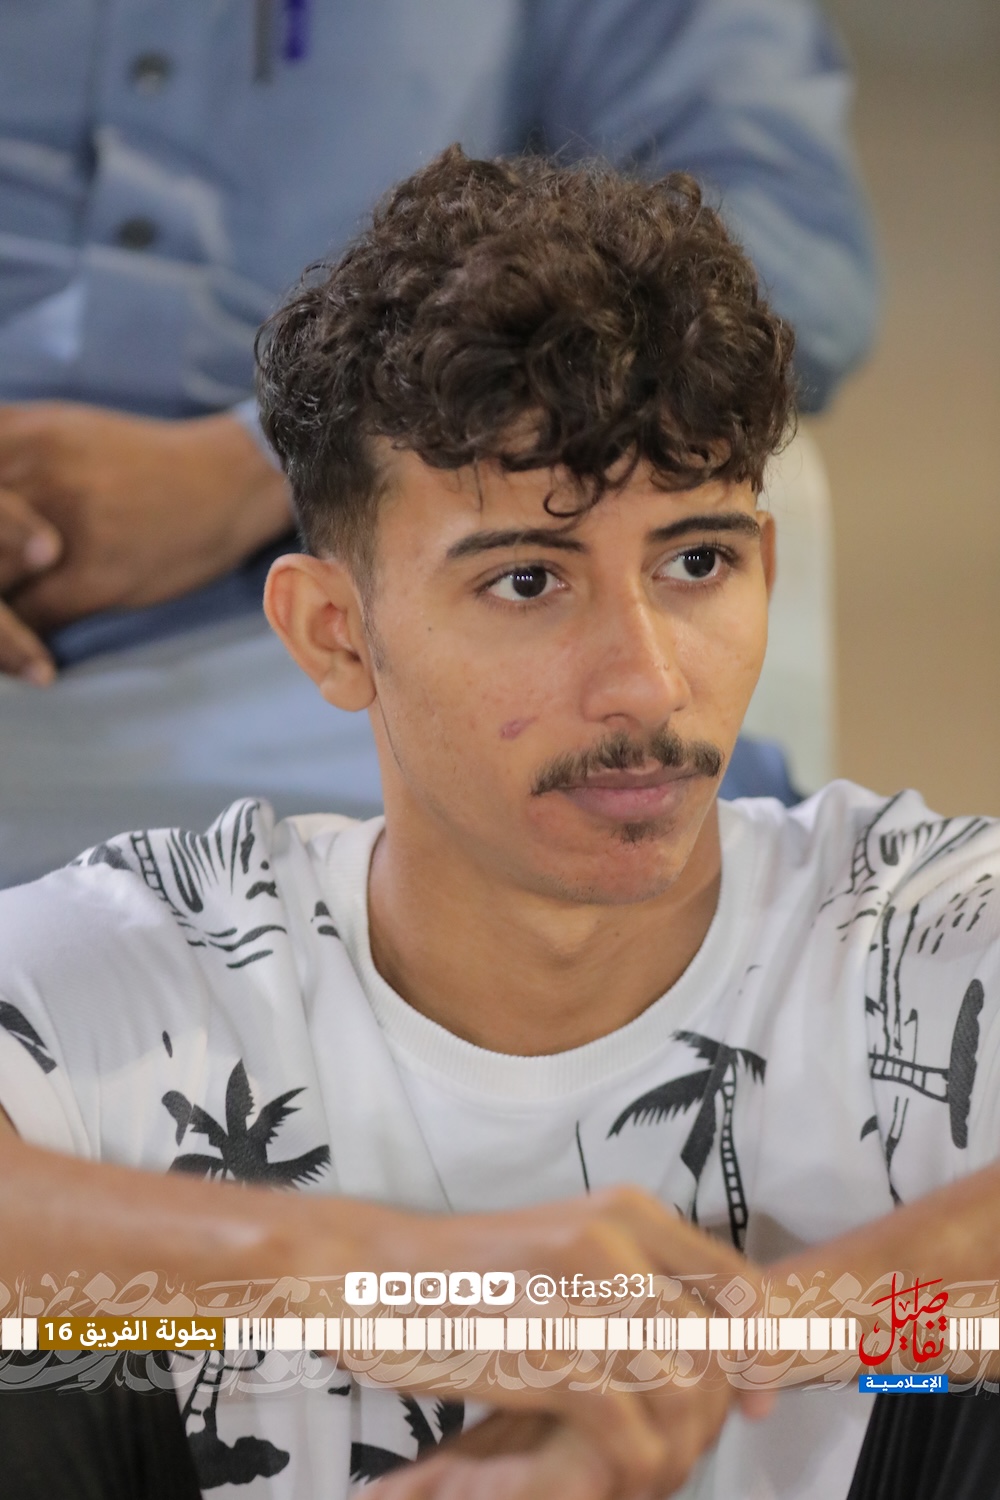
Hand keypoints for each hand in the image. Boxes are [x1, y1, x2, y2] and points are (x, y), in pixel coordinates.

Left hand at [0, 402, 292, 682]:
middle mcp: (28, 477)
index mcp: (13, 437)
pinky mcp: (92, 577)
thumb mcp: (56, 433)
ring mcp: (60, 529)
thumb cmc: (143, 464)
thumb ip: (4, 459)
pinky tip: (27, 663)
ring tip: (2, 643)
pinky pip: (28, 621)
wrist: (230, 481)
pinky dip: (16, 648)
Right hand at [346, 1186, 773, 1499]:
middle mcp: (618, 1240)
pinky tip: (607, 1478)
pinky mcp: (547, 1353)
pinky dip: (631, 1471)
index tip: (752, 1404)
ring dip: (674, 1451)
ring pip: (683, 1397)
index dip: (759, 1354)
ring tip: (641, 1471)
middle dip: (709, 1419)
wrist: (371, 1271)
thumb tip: (713, 1351)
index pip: (739, 1285)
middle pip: (716, 1352)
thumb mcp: (564, 1247)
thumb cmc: (469, 1272)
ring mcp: (583, 1295)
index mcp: (627, 1211)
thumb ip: (635, 1281)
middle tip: (675, 1454)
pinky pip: (629, 1433)